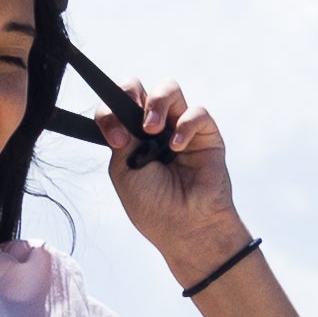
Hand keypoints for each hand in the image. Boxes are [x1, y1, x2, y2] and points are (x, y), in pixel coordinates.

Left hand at [94, 86, 245, 283]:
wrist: (185, 228)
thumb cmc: (154, 206)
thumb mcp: (123, 170)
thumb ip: (121, 135)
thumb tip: (122, 108)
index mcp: (131, 137)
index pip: (116, 105)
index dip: (110, 111)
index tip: (114, 137)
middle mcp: (154, 129)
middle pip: (139, 88)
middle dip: (131, 92)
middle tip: (132, 119)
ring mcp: (181, 129)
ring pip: (169, 90)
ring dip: (157, 102)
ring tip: (152, 128)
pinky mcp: (207, 135)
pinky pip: (198, 113)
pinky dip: (186, 126)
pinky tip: (177, 148)